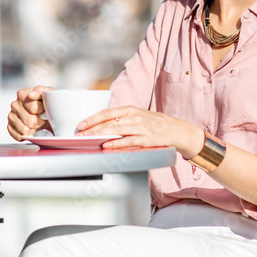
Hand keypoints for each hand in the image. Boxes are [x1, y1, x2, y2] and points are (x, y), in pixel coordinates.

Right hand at [7, 86, 54, 140]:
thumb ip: (41, 91)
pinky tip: (32, 130)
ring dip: (35, 130)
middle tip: (43, 118)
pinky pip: (19, 136)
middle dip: (40, 122)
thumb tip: (31, 94)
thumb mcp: (49, 93)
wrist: (49, 113)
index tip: (44, 108)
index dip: (42, 110)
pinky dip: (28, 135)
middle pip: (30, 121)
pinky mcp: (10, 127)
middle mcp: (15, 104)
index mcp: (22, 94)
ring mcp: (11, 116)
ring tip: (39, 124)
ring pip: (25, 130)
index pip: (33, 107)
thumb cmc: (48, 103)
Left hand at [77, 106, 203, 156]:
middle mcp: (135, 117)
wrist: (175, 129)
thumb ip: (122, 119)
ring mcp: (141, 128)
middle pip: (109, 122)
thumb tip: (102, 125)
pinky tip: (107, 146)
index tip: (81, 124)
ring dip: (101, 135)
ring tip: (89, 140)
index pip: (108, 112)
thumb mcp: (137, 116)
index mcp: (130, 110)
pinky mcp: (147, 139)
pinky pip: (129, 141)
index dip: (93, 118)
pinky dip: (117, 143)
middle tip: (80, 135)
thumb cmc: (154, 124)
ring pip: (116, 130)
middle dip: (92, 129)